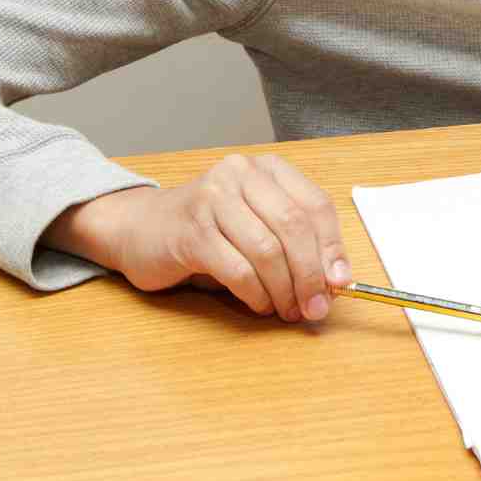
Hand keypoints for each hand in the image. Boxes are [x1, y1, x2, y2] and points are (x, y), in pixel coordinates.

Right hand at [47, 153, 352, 321]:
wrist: (139, 229)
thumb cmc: (207, 231)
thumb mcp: (256, 226)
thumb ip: (292, 244)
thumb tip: (333, 281)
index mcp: (266, 169)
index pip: (315, 205)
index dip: (332, 247)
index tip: (341, 283)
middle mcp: (241, 174)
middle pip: (294, 226)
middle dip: (311, 274)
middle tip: (316, 307)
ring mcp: (213, 199)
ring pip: (267, 250)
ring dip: (284, 289)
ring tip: (288, 311)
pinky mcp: (191, 231)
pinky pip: (238, 269)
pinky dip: (256, 294)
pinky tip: (259, 305)